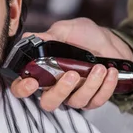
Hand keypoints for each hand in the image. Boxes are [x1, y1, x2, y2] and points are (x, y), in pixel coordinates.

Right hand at [10, 17, 132, 110]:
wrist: (110, 41)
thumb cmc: (85, 35)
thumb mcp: (65, 30)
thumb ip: (48, 36)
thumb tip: (29, 37)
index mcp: (42, 71)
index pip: (23, 87)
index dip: (22, 89)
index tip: (32, 83)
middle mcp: (55, 87)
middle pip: (48, 102)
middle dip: (60, 91)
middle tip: (72, 74)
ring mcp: (74, 95)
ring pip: (76, 101)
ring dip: (89, 85)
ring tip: (99, 68)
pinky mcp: (93, 99)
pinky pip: (97, 100)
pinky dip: (105, 87)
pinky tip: (110, 72)